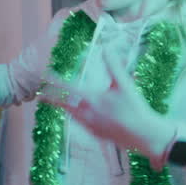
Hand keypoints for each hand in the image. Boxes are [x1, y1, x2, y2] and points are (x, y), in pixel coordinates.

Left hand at [37, 57, 168, 167]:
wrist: (144, 135)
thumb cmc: (135, 108)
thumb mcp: (125, 85)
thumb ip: (114, 66)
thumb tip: (106, 48)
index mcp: (92, 99)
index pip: (67, 89)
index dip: (54, 82)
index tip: (44, 77)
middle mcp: (87, 114)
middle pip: (64, 105)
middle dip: (52, 98)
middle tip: (41, 94)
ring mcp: (91, 126)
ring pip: (72, 115)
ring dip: (64, 108)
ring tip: (58, 103)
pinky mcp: (97, 135)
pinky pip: (82, 124)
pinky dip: (77, 117)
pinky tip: (80, 115)